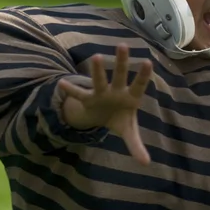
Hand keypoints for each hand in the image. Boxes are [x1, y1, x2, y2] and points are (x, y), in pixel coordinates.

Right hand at [58, 43, 151, 164]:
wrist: (104, 114)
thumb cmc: (120, 118)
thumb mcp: (128, 132)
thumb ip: (136, 145)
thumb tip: (147, 163)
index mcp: (131, 97)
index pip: (139, 85)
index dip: (143, 75)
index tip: (148, 62)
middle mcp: (117, 90)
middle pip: (120, 75)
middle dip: (121, 62)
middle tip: (122, 46)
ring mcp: (101, 92)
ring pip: (99, 79)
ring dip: (97, 69)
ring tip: (96, 56)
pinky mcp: (88, 97)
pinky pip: (78, 93)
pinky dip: (70, 90)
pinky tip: (61, 83)